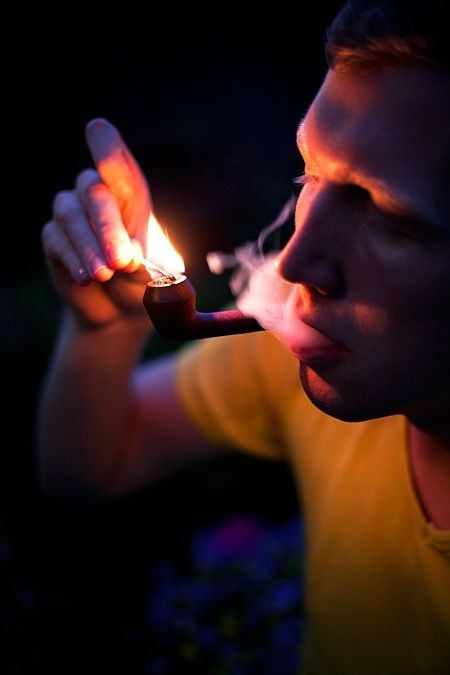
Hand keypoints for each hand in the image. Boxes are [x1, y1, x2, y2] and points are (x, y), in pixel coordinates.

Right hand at [42, 118, 152, 327]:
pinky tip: (88, 278)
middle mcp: (96, 194)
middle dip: (109, 227)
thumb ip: (149, 265)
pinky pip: (57, 241)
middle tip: (124, 261)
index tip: (96, 129)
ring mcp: (71, 213)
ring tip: (106, 274)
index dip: (106, 145)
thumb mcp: (156, 274)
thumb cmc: (144, 281)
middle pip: (96, 193)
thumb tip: (133, 259)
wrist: (120, 309)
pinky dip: (74, 260)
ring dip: (90, 247)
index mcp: (129, 193)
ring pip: (72, 216)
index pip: (118, 161)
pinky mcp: (54, 237)